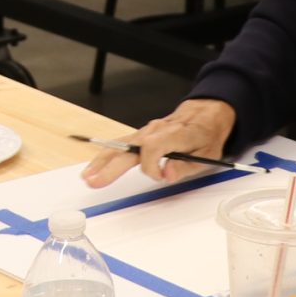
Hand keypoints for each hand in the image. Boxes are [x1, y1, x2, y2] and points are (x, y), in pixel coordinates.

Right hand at [83, 98, 236, 188]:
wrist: (204, 115)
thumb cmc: (205, 135)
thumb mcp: (207, 154)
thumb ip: (186, 166)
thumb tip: (167, 174)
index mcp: (174, 134)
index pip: (152, 148)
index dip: (152, 167)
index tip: (161, 177)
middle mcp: (155, 131)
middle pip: (127, 148)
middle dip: (110, 166)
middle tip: (95, 181)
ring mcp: (145, 132)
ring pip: (119, 145)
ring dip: (102, 161)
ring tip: (87, 177)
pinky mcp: (140, 135)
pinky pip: (120, 144)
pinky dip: (105, 156)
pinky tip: (94, 167)